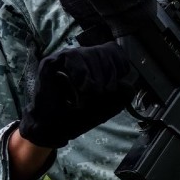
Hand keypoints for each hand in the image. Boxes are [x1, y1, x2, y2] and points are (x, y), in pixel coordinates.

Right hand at [19, 42, 134, 148]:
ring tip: (91, 92)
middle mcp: (80, 58)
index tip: (118, 81)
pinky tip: (81, 85)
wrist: (54, 128)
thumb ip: (122, 94)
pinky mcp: (51, 63)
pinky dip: (81, 70)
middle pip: (103, 50)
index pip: (113, 50)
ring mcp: (65, 59)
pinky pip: (71, 55)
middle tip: (104, 91)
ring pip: (89, 52)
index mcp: (94, 64)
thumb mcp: (108, 106)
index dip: (119, 63)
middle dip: (109, 71)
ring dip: (95, 74)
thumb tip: (129, 84)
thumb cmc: (80, 116)